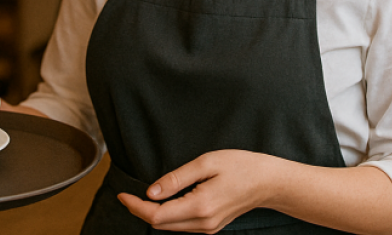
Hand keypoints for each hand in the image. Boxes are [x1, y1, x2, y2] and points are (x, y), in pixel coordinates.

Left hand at [118, 149, 277, 232]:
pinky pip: (182, 226)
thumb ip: (177, 178)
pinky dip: (168, 216)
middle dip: (141, 211)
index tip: (123, 195)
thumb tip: (152, 191)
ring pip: (171, 228)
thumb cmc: (241, 166)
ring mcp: (208, 228)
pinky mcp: (212, 227)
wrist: (268, 182)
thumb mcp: (207, 162)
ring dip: (153, 215)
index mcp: (200, 206)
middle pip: (161, 225)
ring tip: (140, 199)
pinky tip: (164, 202)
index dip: (136, 207)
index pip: (158, 215)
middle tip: (127, 195)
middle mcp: (203, 223)